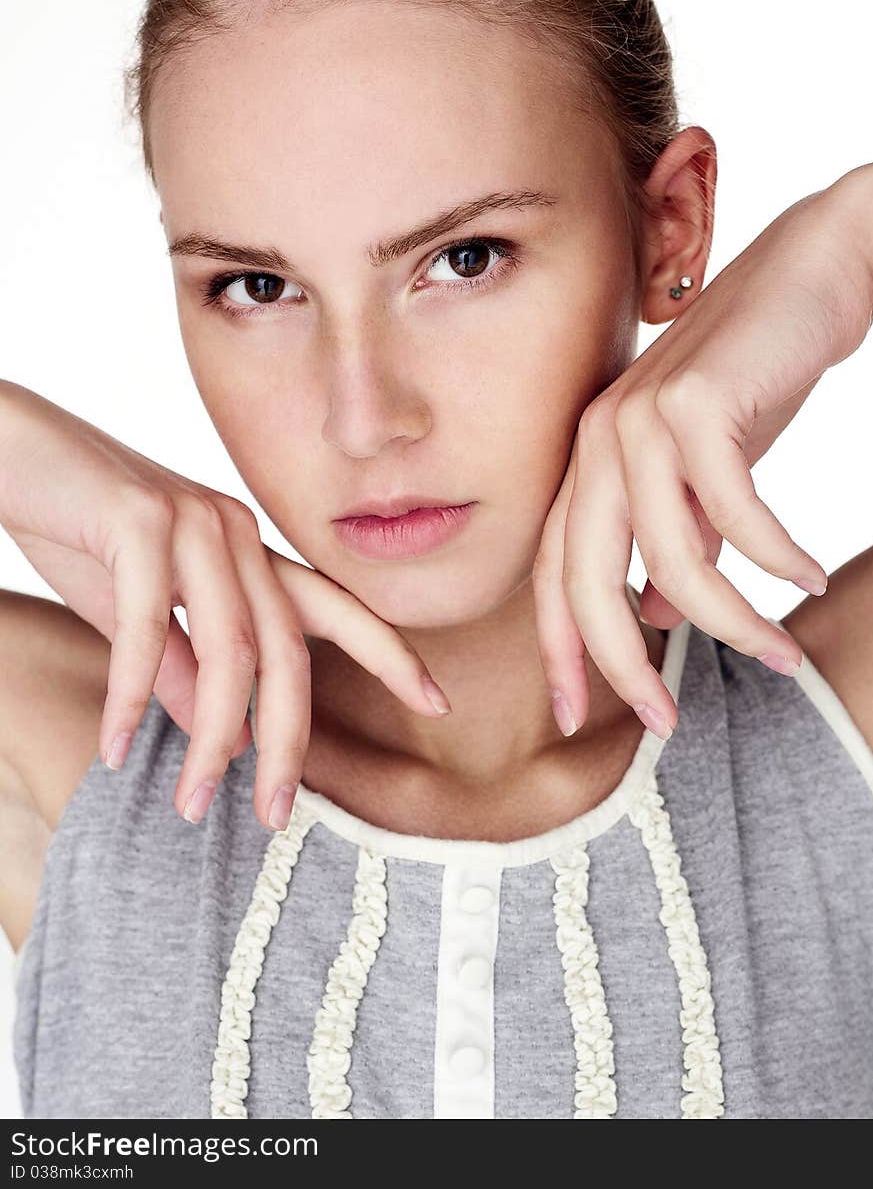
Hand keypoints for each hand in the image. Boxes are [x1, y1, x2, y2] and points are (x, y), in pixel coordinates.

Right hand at [0, 383, 450, 828]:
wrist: (5, 446)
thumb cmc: (68, 521)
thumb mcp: (131, 608)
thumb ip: (178, 664)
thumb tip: (218, 728)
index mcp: (244, 548)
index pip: (332, 607)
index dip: (391, 654)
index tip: (439, 703)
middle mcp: (234, 530)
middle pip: (287, 649)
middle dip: (291, 738)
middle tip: (278, 816)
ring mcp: (192, 521)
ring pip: (229, 648)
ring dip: (215, 735)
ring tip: (193, 803)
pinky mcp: (139, 519)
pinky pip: (149, 626)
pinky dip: (134, 694)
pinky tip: (119, 746)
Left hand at [532, 166, 872, 739]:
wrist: (812, 270)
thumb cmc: (756, 377)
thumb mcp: (707, 473)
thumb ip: (679, 540)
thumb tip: (662, 612)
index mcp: (590, 459)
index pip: (555, 572)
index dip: (563, 649)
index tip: (582, 717)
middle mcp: (599, 439)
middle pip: (586, 579)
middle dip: (621, 662)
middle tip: (666, 721)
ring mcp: (642, 416)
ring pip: (669, 558)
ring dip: (729, 621)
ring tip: (780, 656)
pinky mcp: (698, 402)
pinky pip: (735, 511)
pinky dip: (775, 556)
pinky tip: (808, 578)